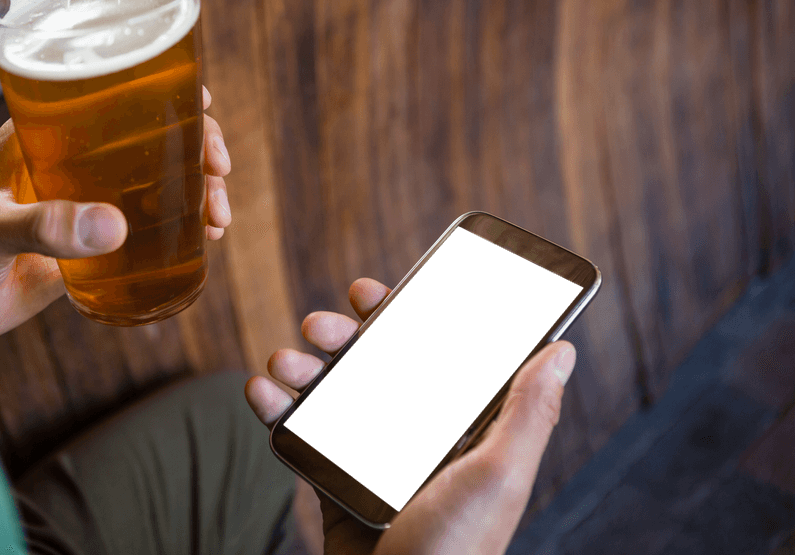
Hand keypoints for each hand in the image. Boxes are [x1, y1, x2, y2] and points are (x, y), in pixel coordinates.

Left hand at [0, 86, 231, 353]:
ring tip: (219, 218)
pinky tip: (206, 240)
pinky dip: (181, 229)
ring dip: (197, 191)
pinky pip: (147, 228)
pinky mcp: (89, 245)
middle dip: (197, 148)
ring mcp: (84, 203)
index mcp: (42, 134)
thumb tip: (117, 227)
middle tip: (220, 177)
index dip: (166, 96)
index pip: (114, 96)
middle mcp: (71, 160)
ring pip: (157, 181)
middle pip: (151, 136)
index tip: (204, 109)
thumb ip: (43, 227)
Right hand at [245, 278, 575, 554]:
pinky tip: (260, 390)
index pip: (431, 356)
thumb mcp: (498, 478)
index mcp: (457, 428)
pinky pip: (296, 432)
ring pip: (328, 390)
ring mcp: (366, 455)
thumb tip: (562, 349)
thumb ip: (527, 413)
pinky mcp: (329, 480)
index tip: (373, 294)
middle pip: (370, 364)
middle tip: (322, 326)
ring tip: (284, 362)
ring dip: (299, 365)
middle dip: (341, 335)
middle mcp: (411, 434)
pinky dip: (271, 406)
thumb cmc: (456, 552)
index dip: (402, 317)